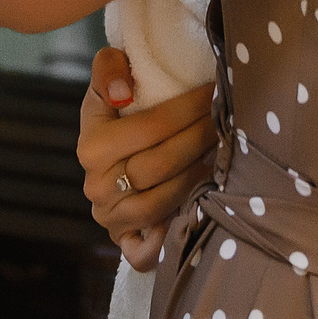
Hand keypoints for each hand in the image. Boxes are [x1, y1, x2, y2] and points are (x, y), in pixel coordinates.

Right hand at [78, 46, 217, 270]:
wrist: (108, 161)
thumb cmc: (117, 114)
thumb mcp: (107, 82)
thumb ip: (109, 69)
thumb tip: (125, 94)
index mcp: (91, 145)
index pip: (150, 126)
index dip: (188, 108)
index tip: (214, 92)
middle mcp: (97, 186)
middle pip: (162, 164)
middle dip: (200, 138)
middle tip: (226, 119)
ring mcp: (111, 218)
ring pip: (164, 200)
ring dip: (199, 174)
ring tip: (221, 150)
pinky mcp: (125, 243)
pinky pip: (150, 249)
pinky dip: (175, 233)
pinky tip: (201, 204)